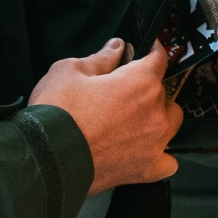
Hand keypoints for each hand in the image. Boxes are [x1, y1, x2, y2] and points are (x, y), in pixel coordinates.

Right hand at [30, 40, 182, 194]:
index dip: (152, 51)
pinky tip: (144, 150)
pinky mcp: (148, 169)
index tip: (147, 49)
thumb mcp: (70, 71)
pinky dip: (159, 154)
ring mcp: (155, 143)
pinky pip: (168, 161)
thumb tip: (116, 47)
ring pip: (171, 122)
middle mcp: (155, 112)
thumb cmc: (57, 112)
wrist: (46, 159)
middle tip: (121, 92)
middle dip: (145, 88)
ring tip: (135, 119)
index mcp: (141, 83)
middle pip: (162, 92)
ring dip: (158, 116)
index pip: (158, 59)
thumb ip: (101, 58)